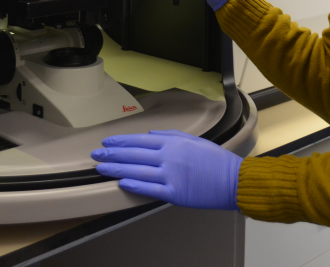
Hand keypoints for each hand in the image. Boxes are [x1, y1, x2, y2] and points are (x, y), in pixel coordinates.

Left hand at [92, 130, 241, 210]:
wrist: (232, 180)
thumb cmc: (215, 160)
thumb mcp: (194, 140)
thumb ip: (170, 136)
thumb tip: (149, 135)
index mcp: (173, 142)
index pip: (139, 141)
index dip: (120, 142)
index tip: (107, 143)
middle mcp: (169, 157)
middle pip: (133, 155)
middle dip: (112, 155)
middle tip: (96, 155)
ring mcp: (170, 175)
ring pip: (137, 172)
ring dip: (116, 170)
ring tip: (101, 169)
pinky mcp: (174, 193)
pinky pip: (149, 189)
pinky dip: (134, 186)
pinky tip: (121, 183)